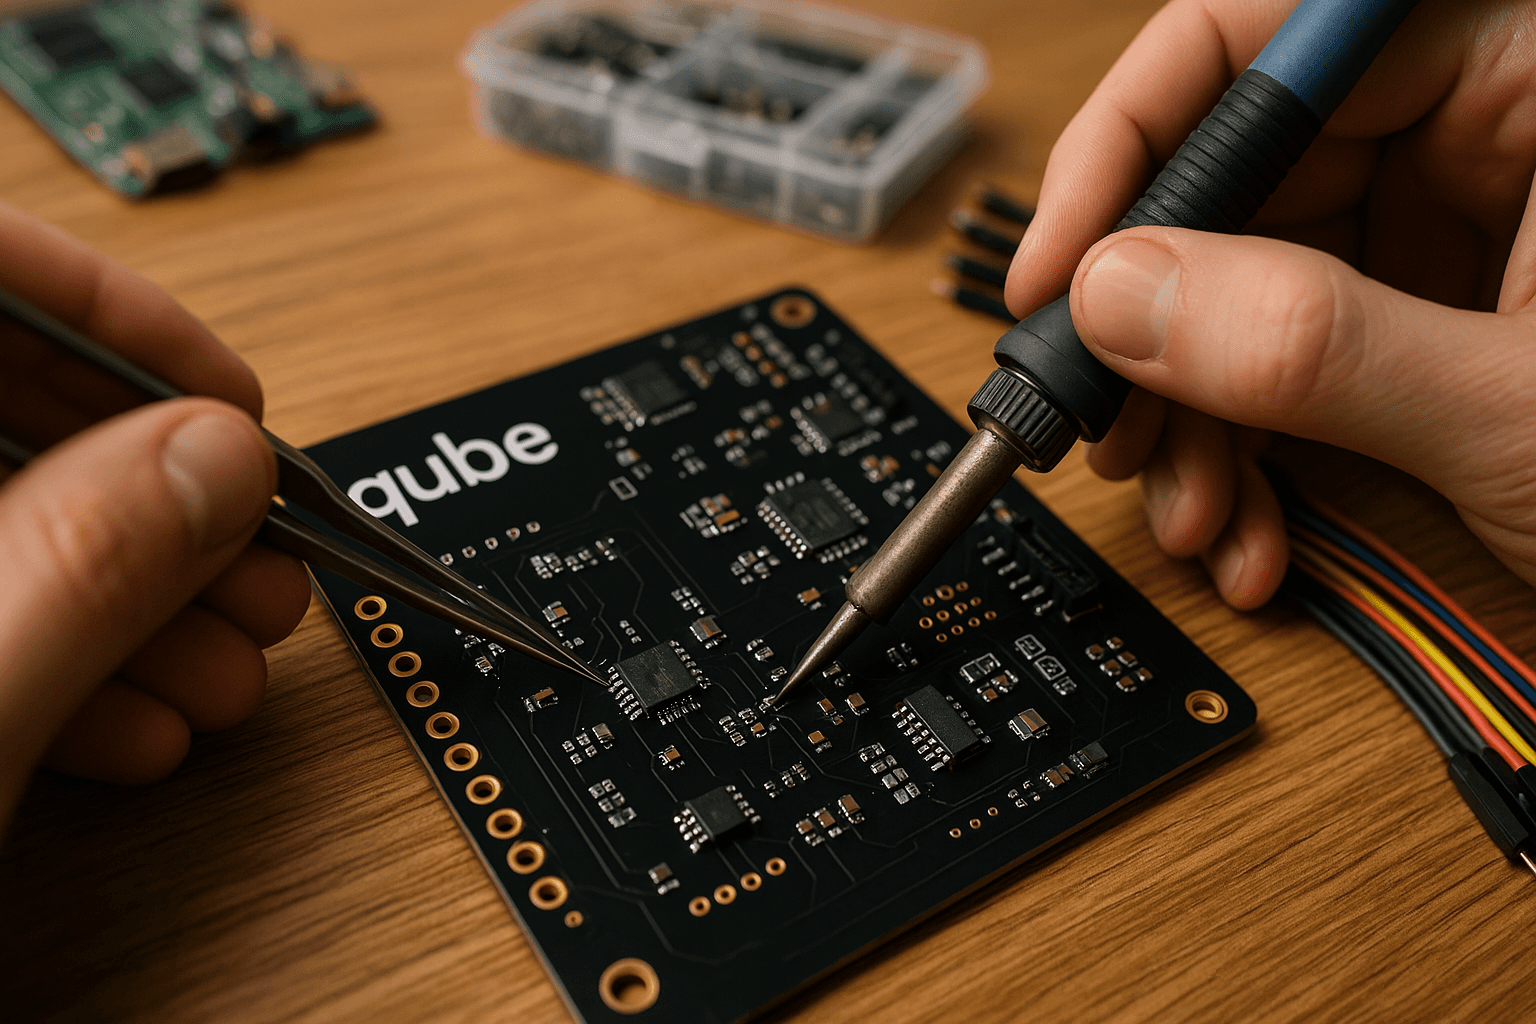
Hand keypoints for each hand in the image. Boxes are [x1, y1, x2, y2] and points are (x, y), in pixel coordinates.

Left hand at [0, 202, 310, 826]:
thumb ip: (82, 567)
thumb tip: (218, 464)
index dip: (114, 312)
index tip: (228, 395)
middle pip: (2, 403)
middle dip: (155, 489)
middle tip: (256, 551)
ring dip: (132, 591)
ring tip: (226, 658)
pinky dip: (61, 657)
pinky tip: (132, 720)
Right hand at [1005, 0, 1535, 606]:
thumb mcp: (1519, 414)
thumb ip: (1313, 346)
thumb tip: (1123, 295)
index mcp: (1533, 70)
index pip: (1266, 36)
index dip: (1133, 141)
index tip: (1061, 265)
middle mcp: (1486, 125)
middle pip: (1238, 180)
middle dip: (1157, 330)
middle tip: (1102, 422)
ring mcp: (1455, 223)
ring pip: (1244, 284)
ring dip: (1192, 418)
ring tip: (1189, 510)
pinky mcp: (1430, 312)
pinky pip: (1286, 353)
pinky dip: (1247, 449)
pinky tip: (1247, 523)